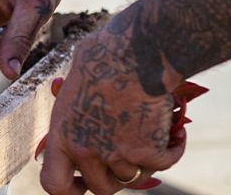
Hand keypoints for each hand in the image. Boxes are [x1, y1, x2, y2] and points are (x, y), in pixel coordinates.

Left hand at [38, 28, 185, 194]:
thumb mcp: (73, 90)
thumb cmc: (103, 59)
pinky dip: (173, 150)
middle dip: (115, 176)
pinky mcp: (149, 152)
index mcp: (62, 134)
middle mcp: (86, 150)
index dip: (70, 190)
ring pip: (134, 177)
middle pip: (102, 188)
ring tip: (151, 133)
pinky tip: (175, 133)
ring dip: (145, 160)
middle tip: (127, 155)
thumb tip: (76, 135)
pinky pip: (165, 164)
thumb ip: (73, 120)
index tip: (83, 185)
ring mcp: (118, 154)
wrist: (135, 50)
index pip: (55, 184)